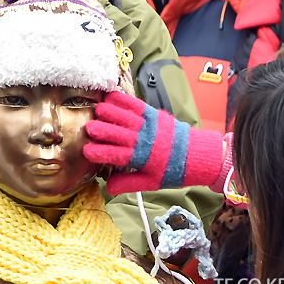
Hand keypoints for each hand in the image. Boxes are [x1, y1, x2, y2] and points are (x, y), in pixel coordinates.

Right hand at [83, 92, 225, 194]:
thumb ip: (128, 184)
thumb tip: (108, 187)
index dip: (98, 153)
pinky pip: (135, 104)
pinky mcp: (153, 114)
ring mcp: (148, 125)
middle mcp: (142, 140)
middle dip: (99, 130)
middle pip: (115, 133)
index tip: (86, 151)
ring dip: (108, 112)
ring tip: (97, 112)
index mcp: (139, 159)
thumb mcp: (150, 183)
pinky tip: (110, 97)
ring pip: (123, 116)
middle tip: (88, 129)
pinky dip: (122, 99)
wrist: (196, 155)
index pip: (113, 155)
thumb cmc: (171, 170)